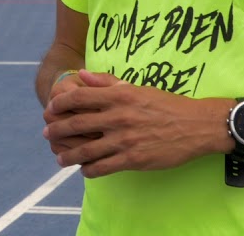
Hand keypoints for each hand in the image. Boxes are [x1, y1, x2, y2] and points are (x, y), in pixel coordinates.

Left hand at [41, 70, 230, 177]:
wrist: (197, 125)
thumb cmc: (166, 104)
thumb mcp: (137, 87)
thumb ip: (107, 82)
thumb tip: (81, 73)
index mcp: (119, 96)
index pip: (79, 97)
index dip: (60, 103)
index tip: (50, 108)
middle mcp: (118, 117)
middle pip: (76, 123)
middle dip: (56, 130)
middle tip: (47, 133)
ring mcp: (125, 140)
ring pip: (86, 150)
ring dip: (68, 155)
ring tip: (60, 159)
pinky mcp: (133, 159)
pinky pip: (103, 167)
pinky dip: (89, 170)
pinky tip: (85, 170)